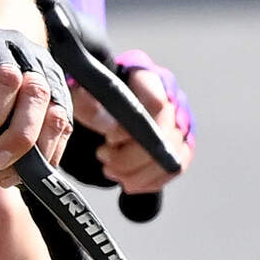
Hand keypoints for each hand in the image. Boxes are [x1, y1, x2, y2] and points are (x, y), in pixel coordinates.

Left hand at [0, 23, 73, 176]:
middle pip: (37, 93)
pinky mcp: (55, 95)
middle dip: (18, 136)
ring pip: (57, 112)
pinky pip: (63, 127)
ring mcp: (44, 73)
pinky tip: (22, 171)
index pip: (5, 76)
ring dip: (37, 151)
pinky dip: (48, 154)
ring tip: (8, 175)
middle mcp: (23, 53)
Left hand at [72, 56, 193, 193]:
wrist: (102, 106)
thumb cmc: (91, 95)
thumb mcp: (78, 93)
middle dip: (130, 156)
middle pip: (164, 135)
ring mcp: (180, 123)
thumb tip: (109, 125)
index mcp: (148, 78)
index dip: (132, 127)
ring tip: (110, 169)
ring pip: (170, 156)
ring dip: (136, 173)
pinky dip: (148, 182)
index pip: (156, 103)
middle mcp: (171, 97)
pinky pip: (174, 169)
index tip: (109, 138)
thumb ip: (85, 102)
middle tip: (103, 156)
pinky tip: (127, 182)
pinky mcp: (181, 145)